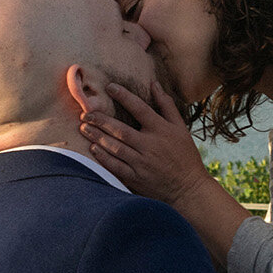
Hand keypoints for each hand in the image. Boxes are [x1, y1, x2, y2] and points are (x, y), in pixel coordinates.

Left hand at [81, 83, 219, 211]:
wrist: (188, 189)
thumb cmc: (185, 155)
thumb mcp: (180, 128)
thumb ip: (166, 105)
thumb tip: (154, 84)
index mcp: (161, 130)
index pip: (140, 108)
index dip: (124, 96)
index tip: (109, 87)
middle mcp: (150, 146)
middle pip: (121, 130)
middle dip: (101, 120)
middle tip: (85, 113)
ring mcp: (142, 163)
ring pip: (115, 147)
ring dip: (98, 137)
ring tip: (84, 128)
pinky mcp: (136, 179)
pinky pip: (116, 166)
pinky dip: (103, 157)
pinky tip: (93, 149)